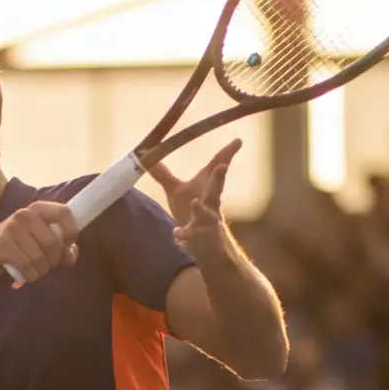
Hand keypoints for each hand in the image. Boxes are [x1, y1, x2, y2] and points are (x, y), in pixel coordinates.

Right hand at [0, 200, 80, 287]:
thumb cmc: (18, 246)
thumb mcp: (40, 242)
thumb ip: (61, 248)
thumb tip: (71, 256)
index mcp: (38, 209)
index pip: (64, 213)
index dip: (71, 232)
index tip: (66, 246)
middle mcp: (25, 214)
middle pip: (53, 243)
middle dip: (53, 261)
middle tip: (45, 265)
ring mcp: (11, 228)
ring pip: (40, 257)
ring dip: (41, 271)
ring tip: (34, 271)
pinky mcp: (1, 244)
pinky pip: (26, 265)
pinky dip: (30, 275)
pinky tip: (26, 275)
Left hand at [146, 138, 241, 263]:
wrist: (207, 249)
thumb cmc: (193, 215)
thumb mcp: (177, 193)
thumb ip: (165, 176)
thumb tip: (150, 157)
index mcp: (207, 192)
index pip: (216, 172)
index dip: (227, 155)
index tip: (238, 140)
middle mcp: (211, 206)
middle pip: (216, 191)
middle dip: (218, 179)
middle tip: (223, 166)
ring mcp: (206, 224)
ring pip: (206, 216)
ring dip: (200, 209)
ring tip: (194, 202)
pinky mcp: (199, 241)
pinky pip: (191, 239)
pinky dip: (183, 237)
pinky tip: (176, 236)